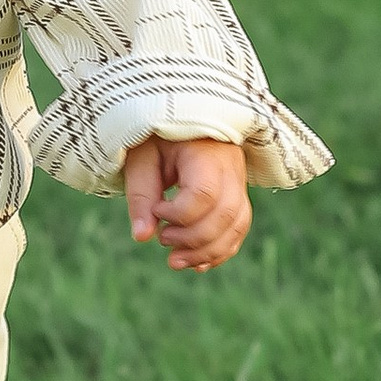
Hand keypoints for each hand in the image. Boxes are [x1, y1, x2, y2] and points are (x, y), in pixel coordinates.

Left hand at [122, 135, 251, 274]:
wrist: (181, 117)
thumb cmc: (156, 136)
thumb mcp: (141, 158)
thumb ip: (141, 195)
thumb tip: (142, 238)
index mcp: (206, 151)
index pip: (204, 194)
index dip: (178, 214)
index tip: (157, 210)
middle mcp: (231, 166)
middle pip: (226, 214)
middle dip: (193, 239)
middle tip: (162, 239)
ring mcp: (239, 180)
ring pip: (237, 225)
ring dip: (207, 251)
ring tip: (175, 261)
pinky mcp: (238, 193)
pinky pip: (239, 228)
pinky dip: (220, 250)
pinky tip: (196, 264)